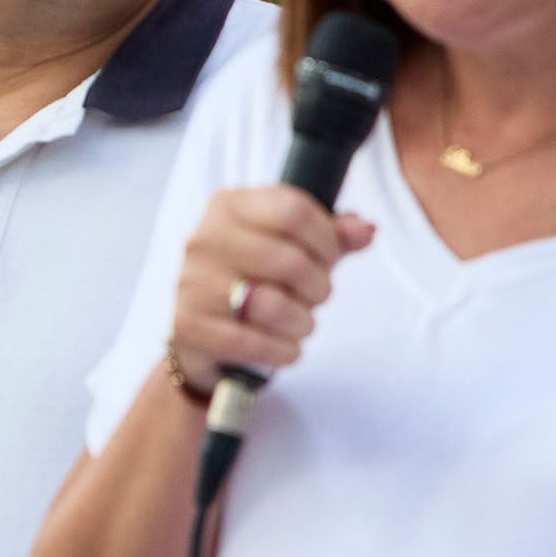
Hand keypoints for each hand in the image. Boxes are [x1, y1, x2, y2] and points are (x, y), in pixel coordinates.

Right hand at [167, 185, 371, 394]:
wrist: (202, 333)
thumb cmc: (254, 280)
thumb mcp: (293, 247)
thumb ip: (333, 235)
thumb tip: (365, 230)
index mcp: (230, 206)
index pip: (294, 210)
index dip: (327, 239)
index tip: (331, 258)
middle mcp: (205, 239)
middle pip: (288, 260)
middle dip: (318, 286)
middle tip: (318, 296)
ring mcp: (193, 283)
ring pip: (272, 306)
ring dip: (302, 322)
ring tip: (301, 323)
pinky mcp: (190, 326)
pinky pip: (253, 344)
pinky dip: (282, 351)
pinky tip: (286, 347)